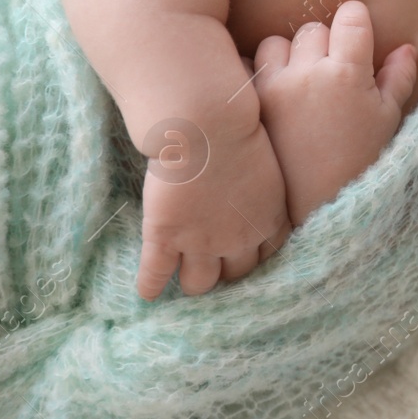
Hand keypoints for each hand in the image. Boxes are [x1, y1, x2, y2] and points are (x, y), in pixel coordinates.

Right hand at [137, 118, 292, 300]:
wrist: (206, 125)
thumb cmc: (239, 131)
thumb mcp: (267, 166)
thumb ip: (262, 190)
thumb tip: (252, 192)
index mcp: (269, 219)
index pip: (267, 255)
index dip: (253, 255)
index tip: (243, 252)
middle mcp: (239, 239)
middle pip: (235, 274)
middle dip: (225, 270)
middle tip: (212, 263)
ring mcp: (201, 243)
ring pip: (199, 284)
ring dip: (192, 281)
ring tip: (182, 277)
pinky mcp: (165, 238)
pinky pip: (156, 276)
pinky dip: (151, 287)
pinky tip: (148, 293)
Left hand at [252, 0, 417, 227]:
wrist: (319, 207)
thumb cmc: (362, 163)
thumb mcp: (388, 120)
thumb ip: (398, 78)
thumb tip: (404, 48)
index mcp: (347, 73)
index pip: (350, 16)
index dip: (357, 22)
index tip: (358, 35)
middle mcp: (308, 73)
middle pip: (314, 28)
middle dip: (325, 42)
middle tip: (332, 70)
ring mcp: (274, 87)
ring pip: (276, 43)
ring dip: (289, 56)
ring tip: (300, 82)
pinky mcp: (251, 104)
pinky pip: (250, 68)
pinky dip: (261, 76)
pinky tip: (276, 97)